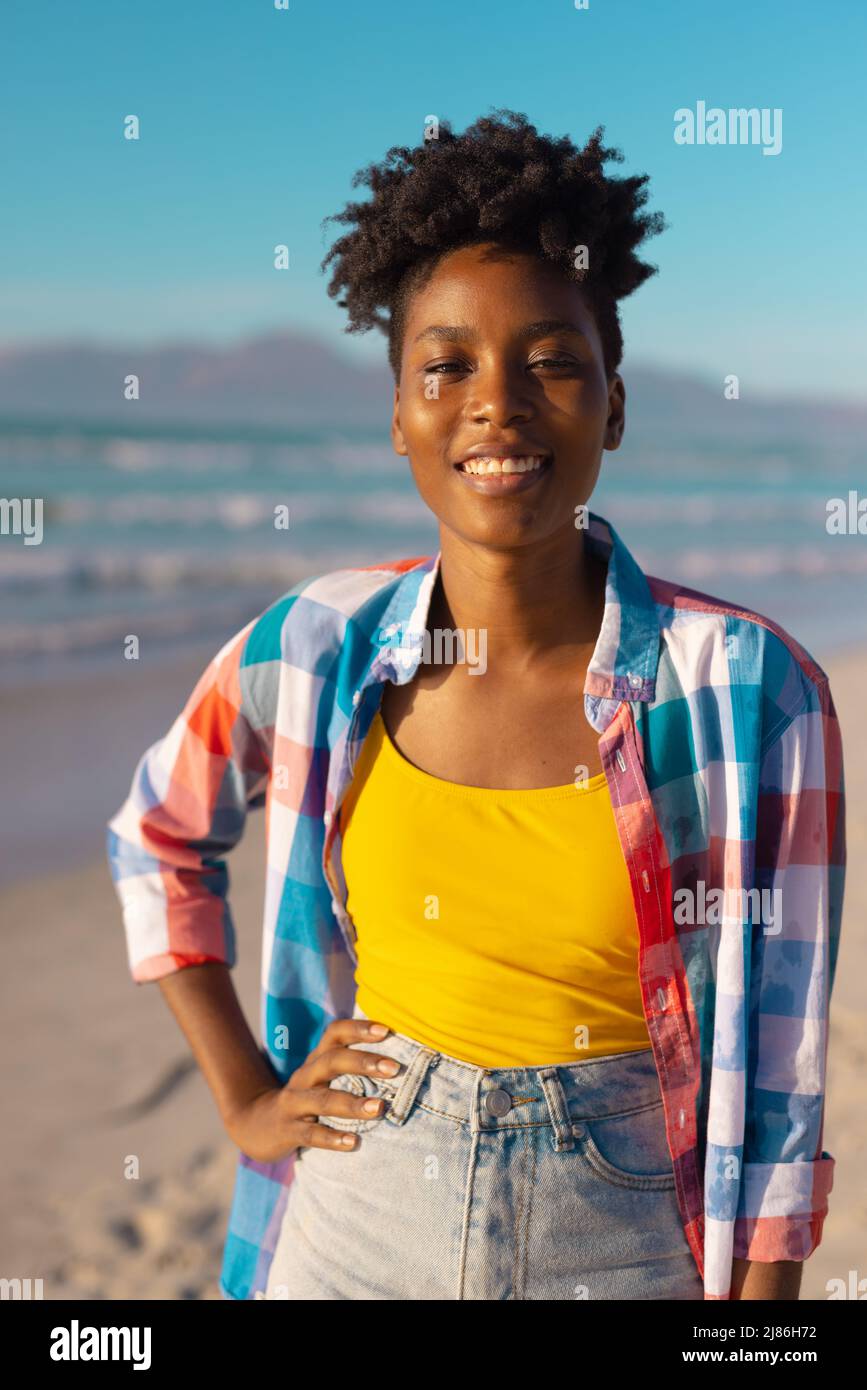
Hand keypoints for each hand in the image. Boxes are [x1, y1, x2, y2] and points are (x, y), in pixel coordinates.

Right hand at [223, 1017, 400, 1162]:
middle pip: (331, 1060)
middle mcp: (305, 1076)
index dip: (358, 1028)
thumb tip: (396, 1058)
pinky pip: (311, 1134)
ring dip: (352, 1103)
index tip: (386, 1030)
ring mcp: (294, 1103)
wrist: (254, 1123)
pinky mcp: (287, 1130)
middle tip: (394, 1068)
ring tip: (380, 1108)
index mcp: (316, 1059)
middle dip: (363, 1061)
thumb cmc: (303, 1097)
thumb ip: (349, 1066)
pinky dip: (332, 1138)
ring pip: (323, 1099)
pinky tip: (353, 1143)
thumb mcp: (320, 1077)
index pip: (335, 1033)